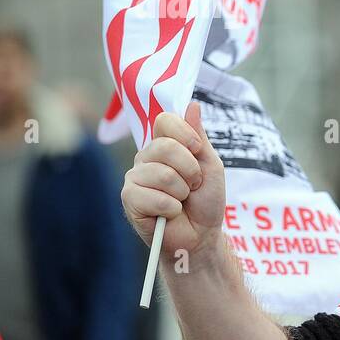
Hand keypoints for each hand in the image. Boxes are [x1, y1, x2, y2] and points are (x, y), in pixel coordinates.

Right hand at [121, 102, 226, 260]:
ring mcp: (134, 177)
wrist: (202, 235)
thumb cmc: (206, 200)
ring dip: (182, 192)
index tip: (197, 150)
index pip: (165, 120)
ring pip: (162, 174)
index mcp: (165, 144)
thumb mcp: (210, 166)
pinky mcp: (128, 198)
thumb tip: (192, 104)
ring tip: (182, 200)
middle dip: (190, 170)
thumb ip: (199, 137)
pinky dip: (171, 207)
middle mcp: (146, 157)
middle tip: (193, 184)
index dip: (185, 135)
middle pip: (164, 146)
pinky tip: (170, 213)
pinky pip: (152, 196)